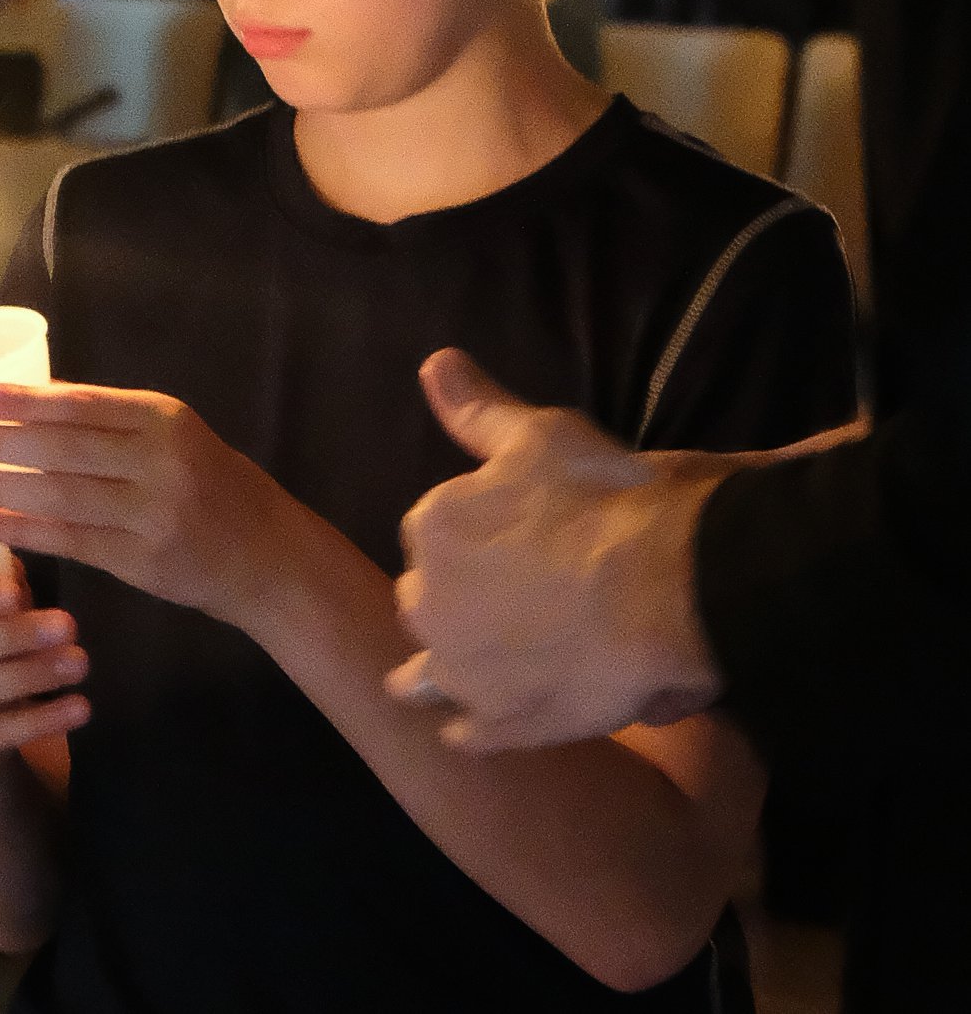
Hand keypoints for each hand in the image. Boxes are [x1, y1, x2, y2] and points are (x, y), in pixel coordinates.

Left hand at [0, 383, 293, 625]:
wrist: (268, 554)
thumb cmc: (209, 485)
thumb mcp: (173, 436)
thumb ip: (112, 424)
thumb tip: (31, 407)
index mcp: (162, 417)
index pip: (79, 405)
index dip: (21, 401)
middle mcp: (158, 459)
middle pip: (59, 448)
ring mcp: (151, 512)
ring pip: (58, 495)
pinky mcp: (142, 560)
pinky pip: (69, 540)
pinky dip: (21, 531)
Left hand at [388, 350, 730, 751]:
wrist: (671, 584)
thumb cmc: (608, 498)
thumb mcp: (538, 433)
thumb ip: (477, 410)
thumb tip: (433, 363)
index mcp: (433, 528)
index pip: (438, 537)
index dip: (474, 544)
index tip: (511, 549)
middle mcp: (427, 601)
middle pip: (430, 604)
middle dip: (459, 605)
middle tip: (512, 609)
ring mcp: (462, 670)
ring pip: (431, 677)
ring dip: (445, 676)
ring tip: (475, 677)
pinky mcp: (502, 724)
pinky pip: (468, 735)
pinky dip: (473, 733)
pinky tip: (477, 735)